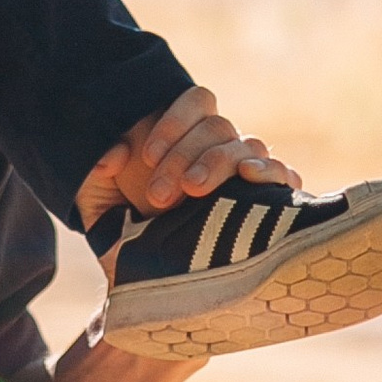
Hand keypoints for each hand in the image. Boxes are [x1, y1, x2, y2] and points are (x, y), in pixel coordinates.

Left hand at [75, 85, 300, 244]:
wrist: (148, 280)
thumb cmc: (123, 230)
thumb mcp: (99, 198)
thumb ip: (99, 167)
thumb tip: (111, 158)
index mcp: (186, 134)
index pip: (196, 101)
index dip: (174, 122)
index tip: (147, 157)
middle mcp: (219, 148)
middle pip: (218, 127)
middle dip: (184, 156)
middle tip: (158, 195)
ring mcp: (245, 173)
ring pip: (248, 145)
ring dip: (218, 162)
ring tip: (194, 190)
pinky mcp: (268, 202)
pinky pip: (283, 174)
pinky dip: (272, 171)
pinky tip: (251, 177)